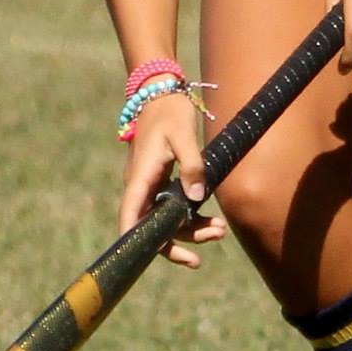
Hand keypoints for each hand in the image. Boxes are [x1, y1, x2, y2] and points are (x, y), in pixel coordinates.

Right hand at [118, 91, 225, 267]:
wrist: (160, 93)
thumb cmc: (169, 112)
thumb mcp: (183, 136)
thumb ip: (192, 165)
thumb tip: (197, 197)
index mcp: (140, 177)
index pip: (130, 217)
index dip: (135, 241)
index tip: (149, 258)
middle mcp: (141, 186)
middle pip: (153, 226)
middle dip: (181, 238)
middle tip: (215, 235)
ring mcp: (149, 185)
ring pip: (165, 219)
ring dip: (191, 228)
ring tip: (220, 229)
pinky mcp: (159, 182)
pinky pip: (170, 207)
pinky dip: (189, 216)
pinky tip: (210, 219)